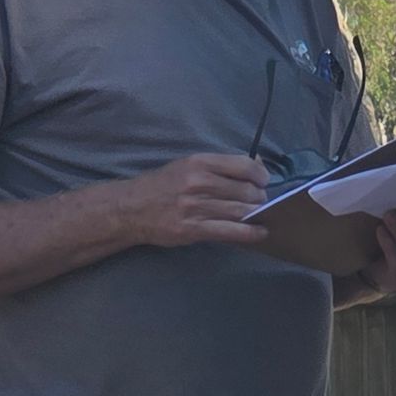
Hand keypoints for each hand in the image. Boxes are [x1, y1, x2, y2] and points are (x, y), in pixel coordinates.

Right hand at [118, 153, 269, 250]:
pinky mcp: (193, 228)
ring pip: (240, 211)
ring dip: (256, 214)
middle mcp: (199, 182)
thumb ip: (220, 166)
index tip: (264, 181)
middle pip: (246, 190)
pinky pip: (230, 231)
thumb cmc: (163, 185)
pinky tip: (260, 232)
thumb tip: (257, 163)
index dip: (261, 175)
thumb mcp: (188, 166)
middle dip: (259, 197)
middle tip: (260, 201)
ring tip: (261, 215)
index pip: (244, 165)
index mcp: (199, 162)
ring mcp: (196, 207)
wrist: (131, 208)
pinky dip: (250, 233)